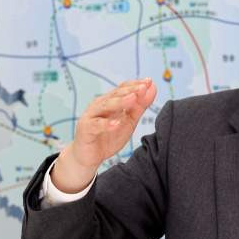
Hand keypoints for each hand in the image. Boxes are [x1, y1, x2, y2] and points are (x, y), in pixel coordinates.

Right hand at [52, 78, 156, 192]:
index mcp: (110, 101)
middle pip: (115, 95)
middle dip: (130, 90)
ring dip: (120, 102)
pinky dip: (106, 124)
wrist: (89, 157)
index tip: (149, 81)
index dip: (135, 84)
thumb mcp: (129, 121)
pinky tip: (116, 123)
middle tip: (143, 87)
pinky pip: (96, 125)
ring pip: (105, 106)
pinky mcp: (86, 129)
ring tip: (132, 99)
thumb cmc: (109, 137)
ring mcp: (91, 116)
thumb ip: (140, 106)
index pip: (123, 88)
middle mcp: (100, 105)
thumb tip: (153, 87)